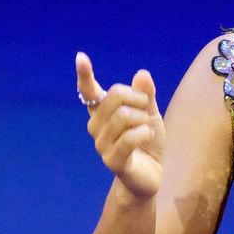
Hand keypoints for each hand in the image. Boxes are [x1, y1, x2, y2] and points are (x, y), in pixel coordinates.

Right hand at [76, 51, 165, 199]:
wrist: (152, 176)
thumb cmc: (147, 142)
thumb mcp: (150, 114)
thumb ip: (146, 95)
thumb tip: (141, 73)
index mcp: (102, 114)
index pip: (89, 92)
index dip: (84, 75)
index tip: (81, 57)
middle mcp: (96, 127)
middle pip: (115, 95)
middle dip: (138, 98)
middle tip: (146, 110)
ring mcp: (102, 145)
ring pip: (124, 115)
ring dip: (143, 120)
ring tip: (146, 129)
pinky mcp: (112, 161)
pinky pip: (130, 137)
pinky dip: (145, 133)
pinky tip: (148, 138)